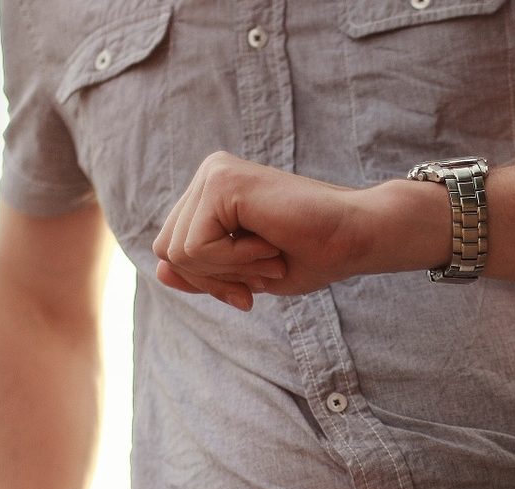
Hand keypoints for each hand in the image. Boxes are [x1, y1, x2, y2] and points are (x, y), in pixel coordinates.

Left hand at [152, 151, 376, 310]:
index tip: (250, 289)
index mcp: (212, 192)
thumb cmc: (312, 253)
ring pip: (178, 251)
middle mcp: (208, 174)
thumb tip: (159, 270)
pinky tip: (269, 244)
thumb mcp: (245, 274)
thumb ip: (202, 271)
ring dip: (228, 270)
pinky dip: (233, 261)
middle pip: (168, 250)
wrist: (355, 236)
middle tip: (264, 271)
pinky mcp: (221, 180)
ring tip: (269, 254)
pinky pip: (195, 247)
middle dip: (213, 278)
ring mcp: (213, 172)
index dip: (208, 281)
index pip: (173, 250)